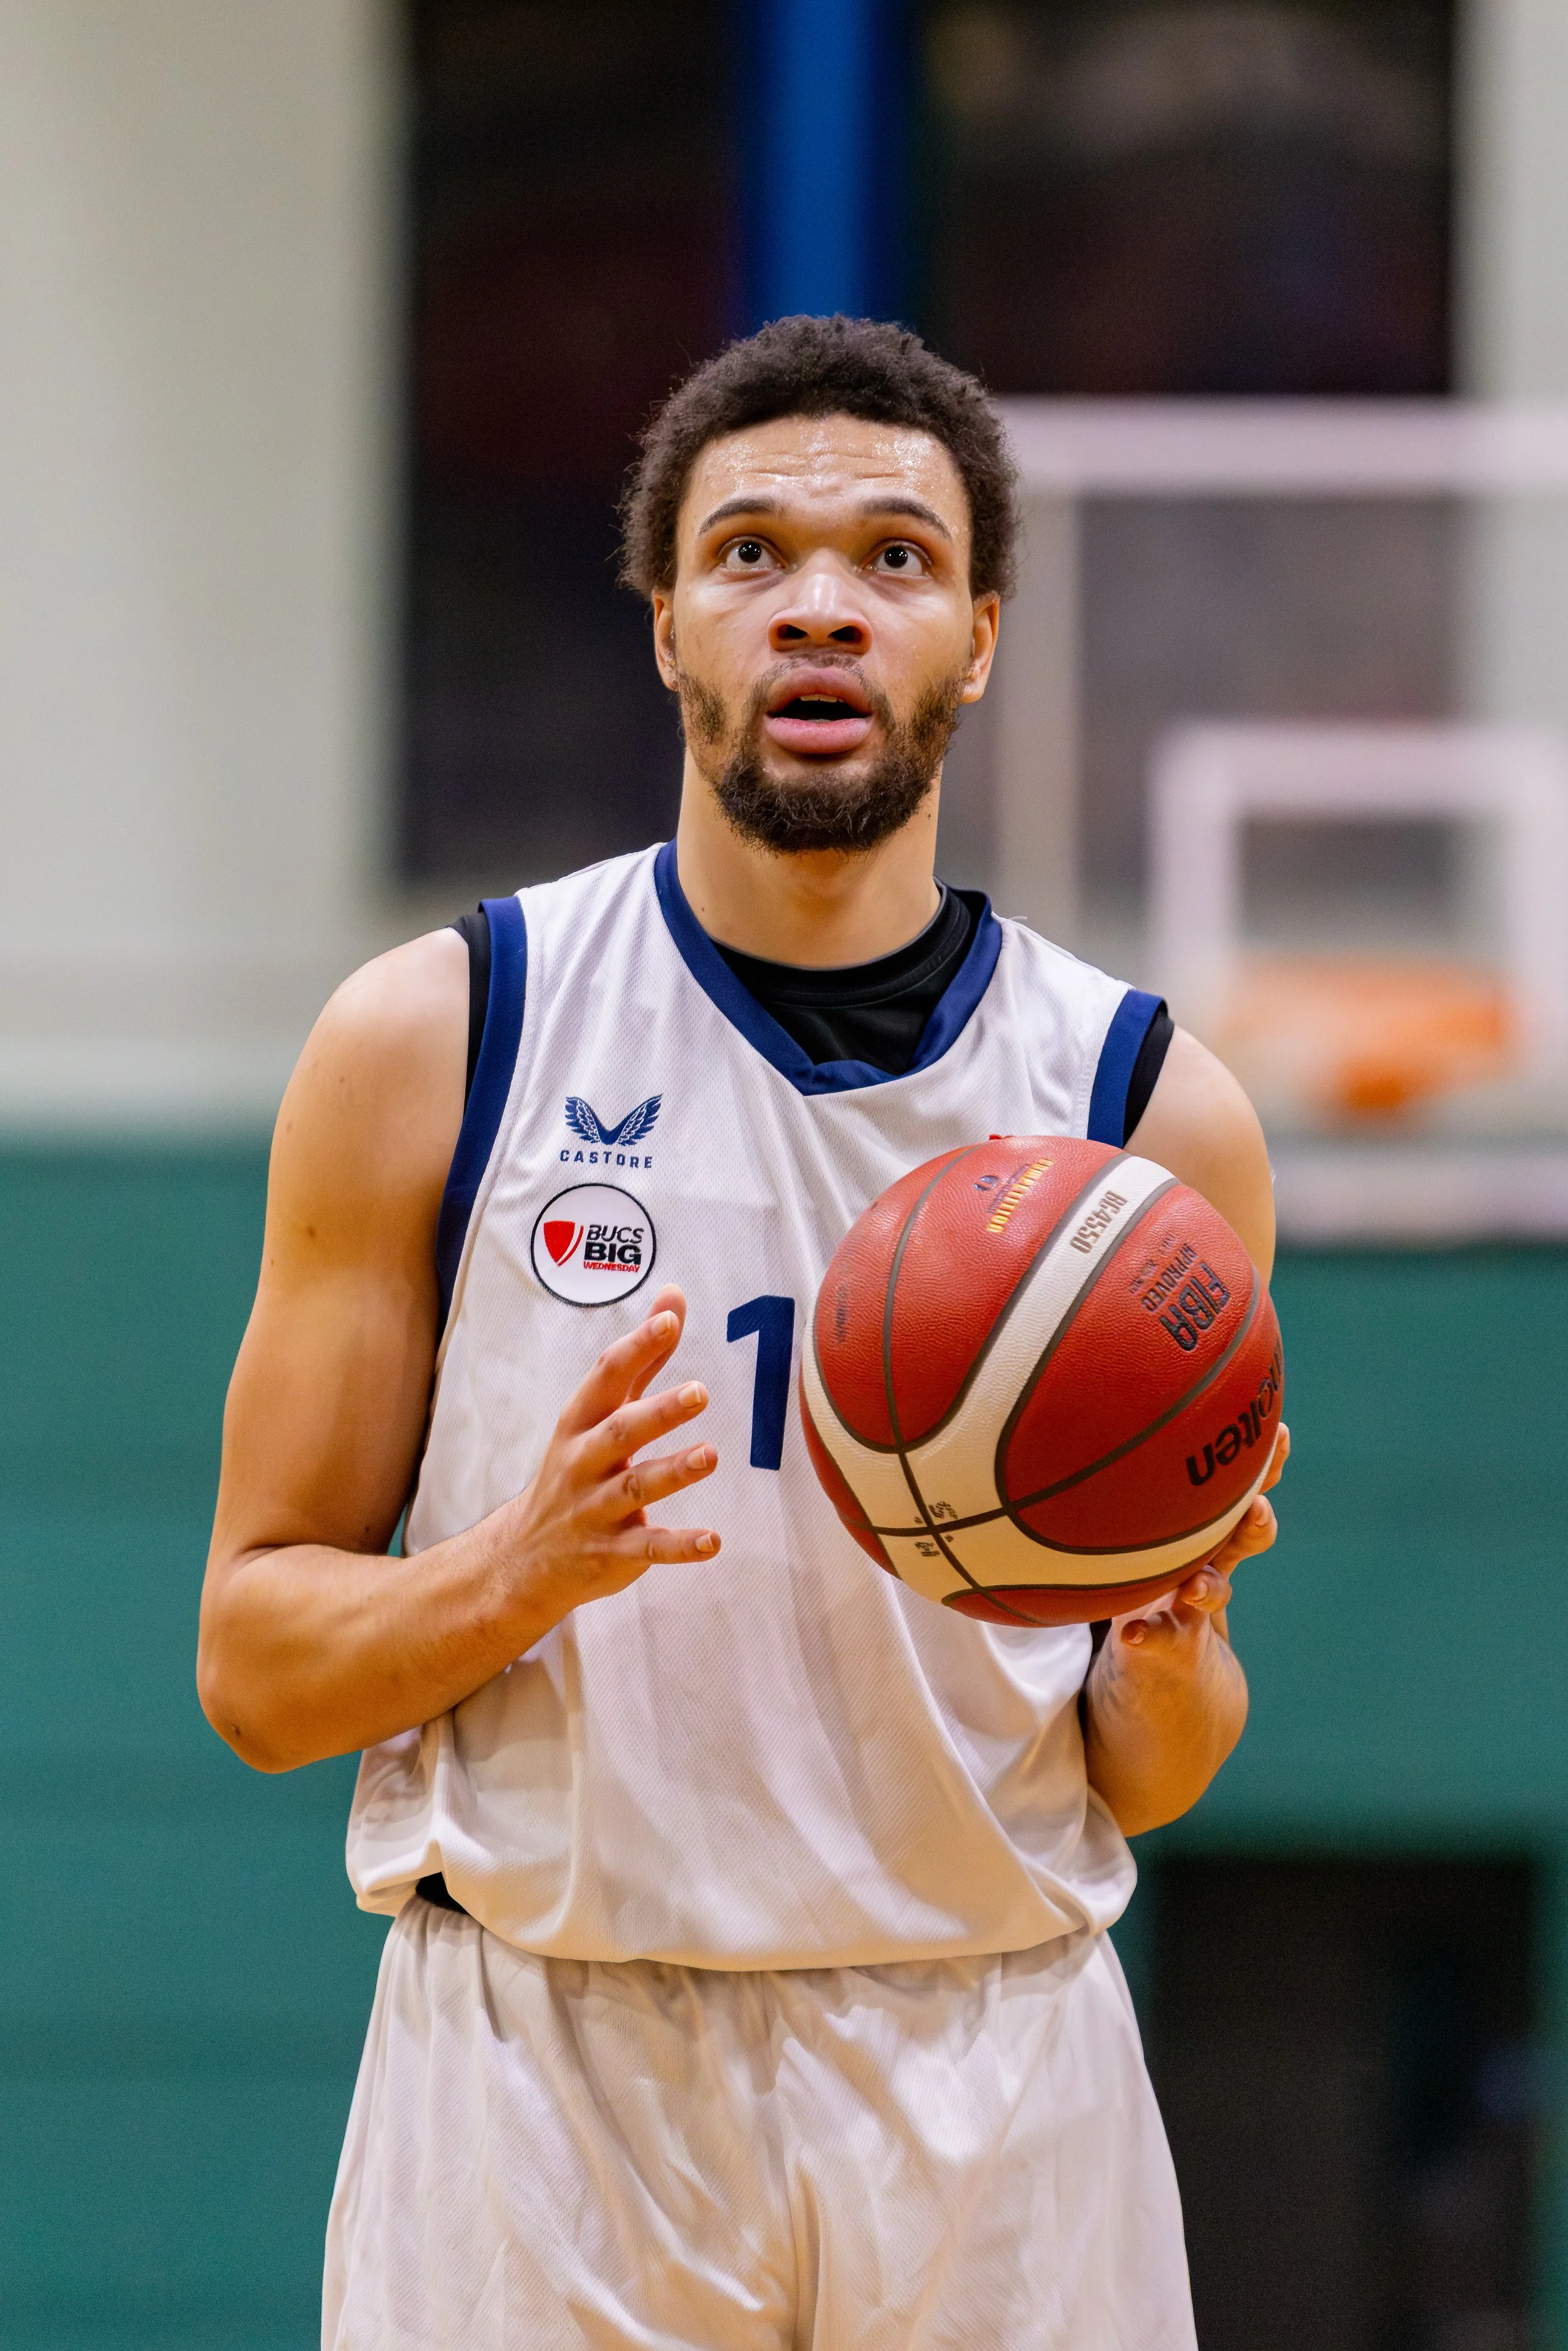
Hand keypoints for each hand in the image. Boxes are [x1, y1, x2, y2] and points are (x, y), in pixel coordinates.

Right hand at [488, 1284, 719, 1625]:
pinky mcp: (613, 1552)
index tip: (668, 1320)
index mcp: (581, 1422)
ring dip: (673, 1472)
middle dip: (658, 1412)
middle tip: (699, 1393)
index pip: (606, 1377)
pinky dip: (680, 1546)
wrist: (525, 1557)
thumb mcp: (598, 1413)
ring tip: (710, 1455)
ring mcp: (596, 1509)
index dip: (637, 1347)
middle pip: (620, 1431)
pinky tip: (712, 1540)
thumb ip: (642, 1359)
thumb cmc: (576, 1468)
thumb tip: (674, 1296)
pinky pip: (648, 1548)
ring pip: (635, 1488)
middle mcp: (584, 1461)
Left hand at [1116, 1421, 1288, 1653]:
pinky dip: (1148, 1635)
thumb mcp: (1152, 1520)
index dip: (1267, 1463)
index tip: (1279, 1432)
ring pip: (1214, 1591)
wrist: (1167, 1667)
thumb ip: (1145, 1473)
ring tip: (1195, 1586)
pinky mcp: (1169, 1642)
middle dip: (1256, 1521)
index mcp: (1212, 1524)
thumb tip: (1129, 1395)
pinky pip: (1161, 1638)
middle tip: (1257, 1508)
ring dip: (1210, 1586)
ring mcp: (1193, 1603)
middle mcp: (1212, 1559)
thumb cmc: (1153, 1573)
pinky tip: (1130, 1635)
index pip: (1246, 1488)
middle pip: (1248, 1537)